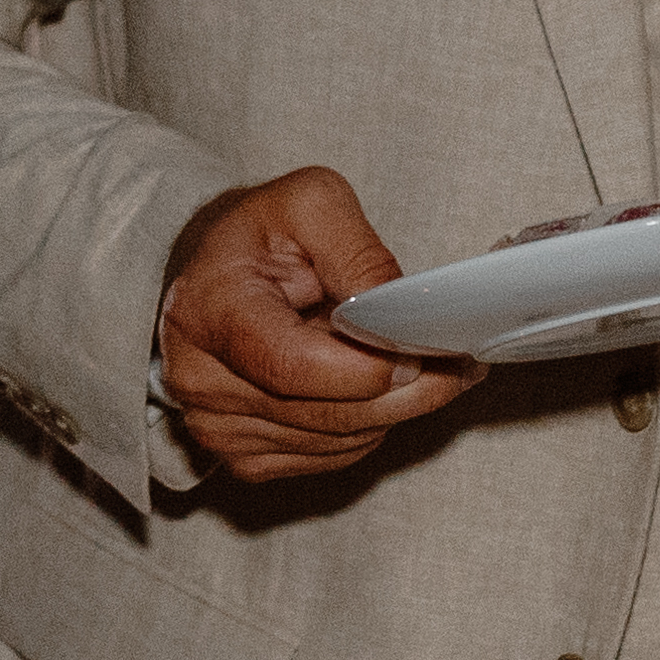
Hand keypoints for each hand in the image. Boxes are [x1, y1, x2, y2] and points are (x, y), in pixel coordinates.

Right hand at [155, 166, 477, 484]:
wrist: (218, 276)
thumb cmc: (262, 235)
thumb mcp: (311, 203)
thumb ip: (359, 251)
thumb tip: (401, 311)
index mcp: (208, 308)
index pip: (290, 365)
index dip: (364, 369)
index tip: (420, 351)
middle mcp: (200, 377)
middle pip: (324, 413)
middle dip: (405, 391)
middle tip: (459, 362)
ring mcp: (217, 425)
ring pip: (338, 440)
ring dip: (394, 410)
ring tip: (422, 365)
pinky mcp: (241, 455)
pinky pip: (332, 456)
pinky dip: (367, 425)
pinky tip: (375, 386)